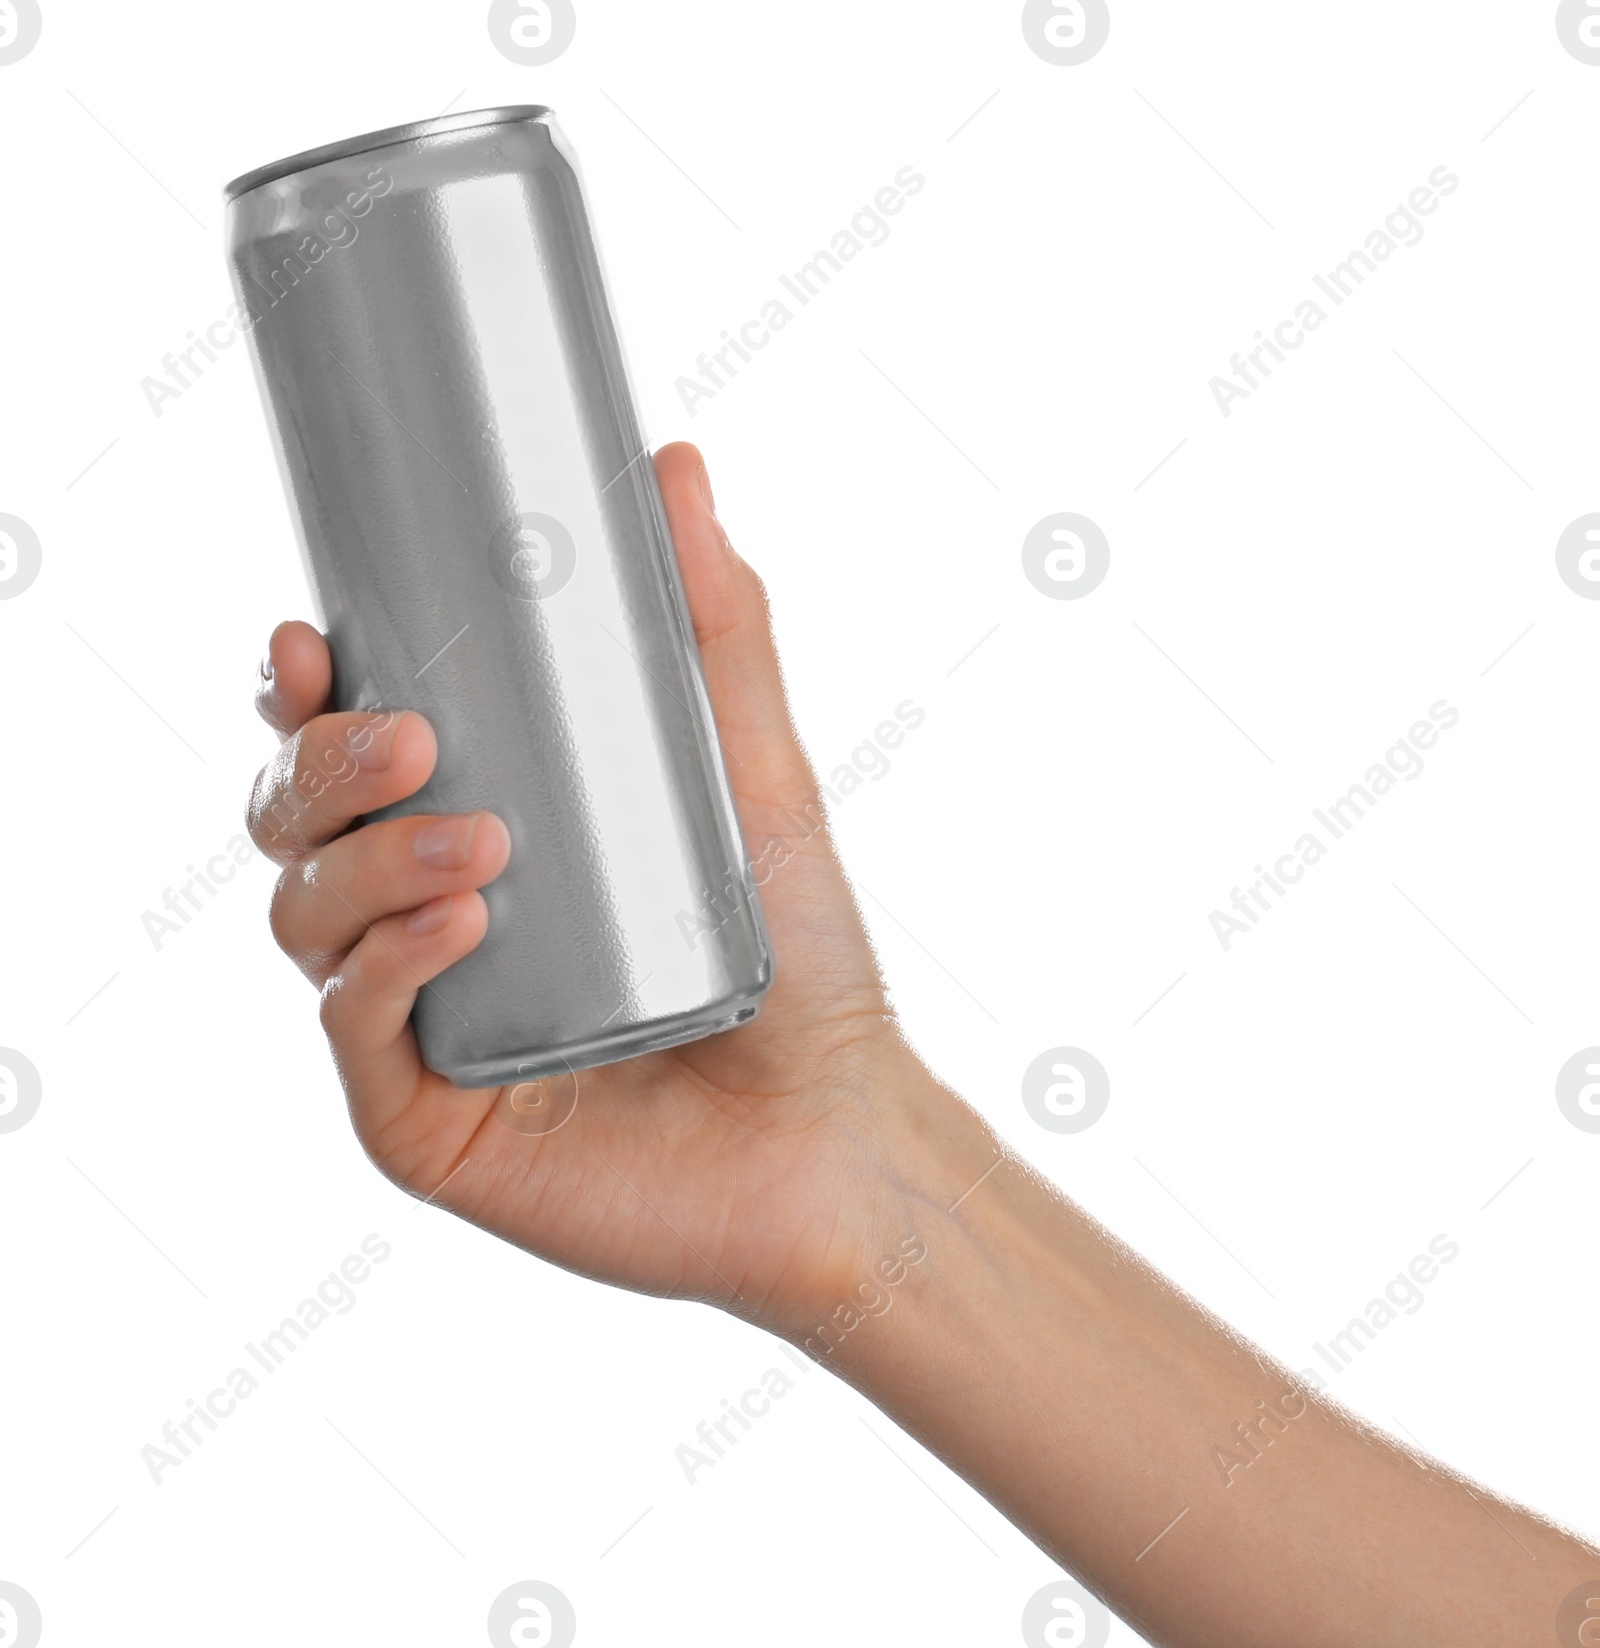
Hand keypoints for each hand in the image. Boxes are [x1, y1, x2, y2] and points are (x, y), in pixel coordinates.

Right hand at [247, 443, 986, 1339]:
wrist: (839, 1132)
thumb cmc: (797, 964)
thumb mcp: (753, 777)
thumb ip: (715, 627)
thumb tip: (675, 464)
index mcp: (480, 832)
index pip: (344, 751)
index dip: (301, 694)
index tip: (311, 636)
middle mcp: (426, 917)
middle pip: (295, 822)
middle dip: (320, 764)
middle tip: (412, 736)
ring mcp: (417, 1020)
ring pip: (306, 917)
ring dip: (367, 861)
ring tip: (480, 846)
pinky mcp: (425, 1117)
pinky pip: (353, 1032)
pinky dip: (383, 966)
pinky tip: (456, 922)